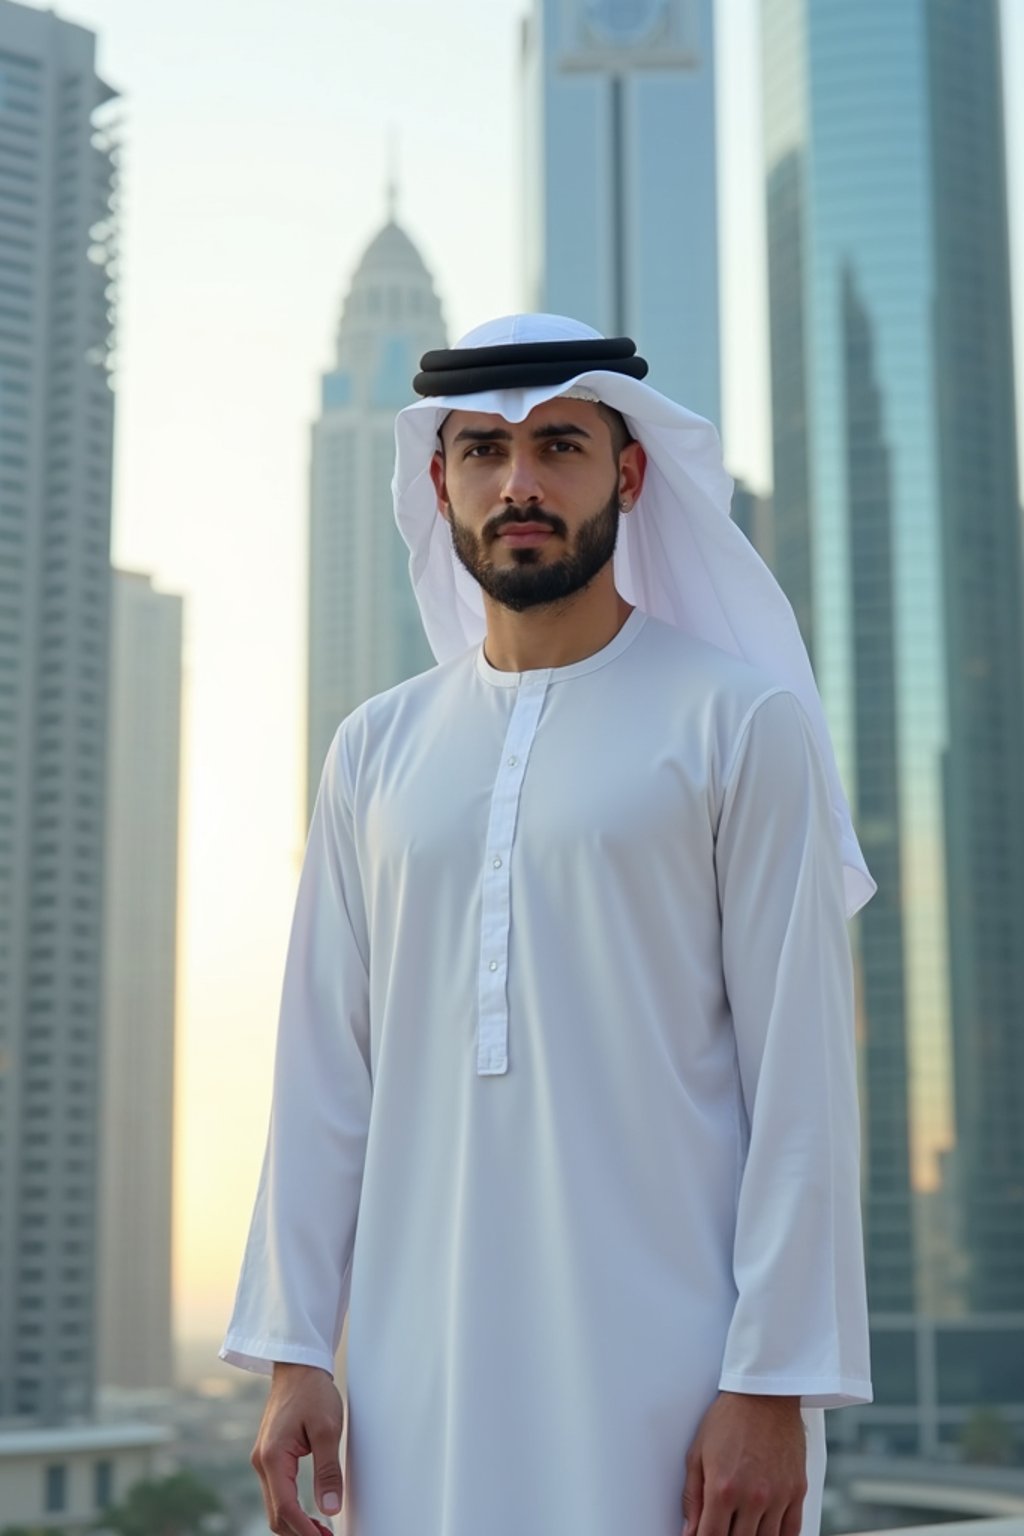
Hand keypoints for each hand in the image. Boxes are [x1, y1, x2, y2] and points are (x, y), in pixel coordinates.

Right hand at [250, 1362, 345, 1534]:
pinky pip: (278, 1493)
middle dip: (300, 1533)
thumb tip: (330, 1508)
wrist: (298, 1367)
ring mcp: (263, 1461)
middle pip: (276, 1515)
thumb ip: (328, 1470)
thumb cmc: (312, 1392)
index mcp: (273, 1458)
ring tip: (323, 1532)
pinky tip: (310, 1515)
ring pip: (275, 1506)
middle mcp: (262, 1463)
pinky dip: (292, 1510)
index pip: (286, 1509)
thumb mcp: (327, 1429)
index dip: (305, 1532)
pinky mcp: (270, 1457)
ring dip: (296, 1524)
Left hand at [681, 1391, 807, 1535]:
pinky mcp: (797, 1491)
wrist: (764, 1394)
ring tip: (741, 1529)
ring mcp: (778, 1496)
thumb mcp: (697, 1453)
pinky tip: (767, 1534)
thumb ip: (692, 1498)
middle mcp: (752, 1497)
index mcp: (722, 1489)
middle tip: (722, 1529)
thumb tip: (688, 1531)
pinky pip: (792, 1532)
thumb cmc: (728, 1419)